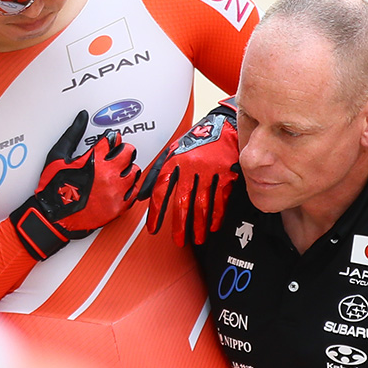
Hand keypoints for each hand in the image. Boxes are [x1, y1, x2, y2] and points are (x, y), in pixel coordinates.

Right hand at [9, 111, 142, 259]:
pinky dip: (130, 187)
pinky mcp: (118, 207)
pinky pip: (134, 193)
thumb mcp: (58, 155)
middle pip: (129, 152)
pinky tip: (121, 186)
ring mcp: (115, 191)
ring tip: (118, 170)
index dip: (112, 138)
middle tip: (117, 153)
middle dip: (123, 150)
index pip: (113, 139)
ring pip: (135, 172)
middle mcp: (108, 174)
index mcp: (94, 159)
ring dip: (128, 168)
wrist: (52, 218)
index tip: (110, 140)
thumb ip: (73, 133)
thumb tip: (82, 117)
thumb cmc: (53, 189)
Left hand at [136, 100, 238, 245]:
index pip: (160, 190)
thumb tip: (142, 195)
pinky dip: (217, 214)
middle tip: (178, 241)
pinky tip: (213, 226)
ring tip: (197, 239)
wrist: (222, 126)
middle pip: (182, 201)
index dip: (156, 211)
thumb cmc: (195, 141)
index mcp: (174, 162)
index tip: (153, 228)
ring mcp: (209, 172)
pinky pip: (221, 199)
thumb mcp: (172, 152)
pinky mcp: (226, 174)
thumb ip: (156, 173)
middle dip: (179, 225)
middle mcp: (190, 168)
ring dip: (199, 224)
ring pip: (202, 203)